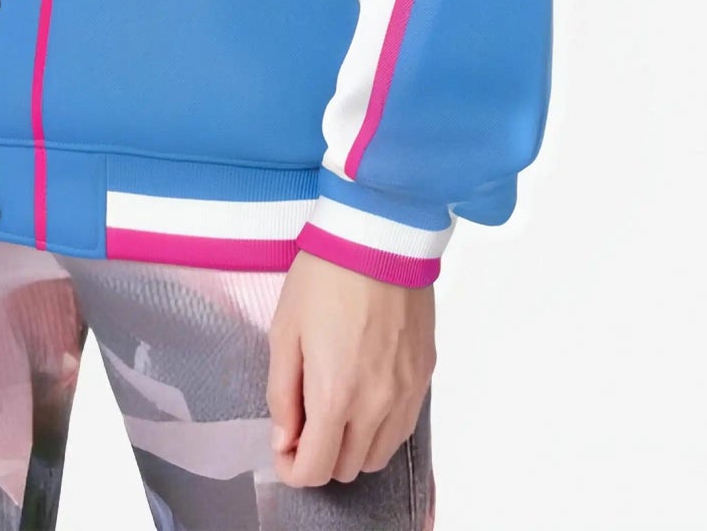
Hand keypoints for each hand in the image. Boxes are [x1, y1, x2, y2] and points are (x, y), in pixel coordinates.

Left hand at [266, 248, 435, 485]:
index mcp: (335, 395)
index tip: (284, 448)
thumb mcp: (285, 332)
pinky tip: (365, 396)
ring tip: (336, 409)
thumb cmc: (325, 277)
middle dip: (321, 457)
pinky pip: (403, 427)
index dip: (293, 469)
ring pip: (379, 456)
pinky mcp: (424, 376)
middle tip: (306, 424)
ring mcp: (406, 393)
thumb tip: (284, 439)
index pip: (315, 470)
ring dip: (353, 447)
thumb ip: (281, 394)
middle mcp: (376, 405)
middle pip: (348, 469)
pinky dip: (381, 428)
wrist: (379, 236)